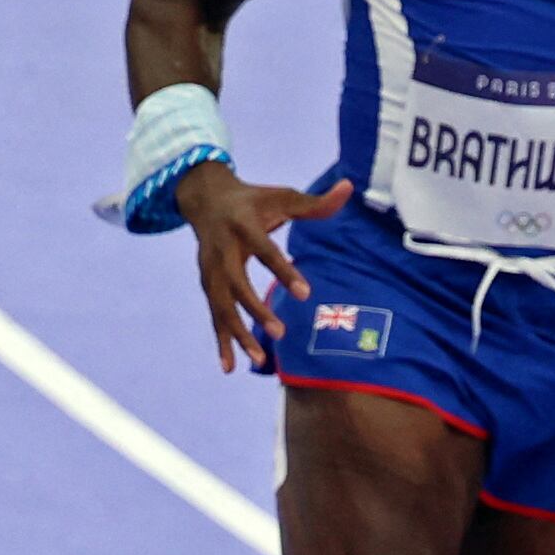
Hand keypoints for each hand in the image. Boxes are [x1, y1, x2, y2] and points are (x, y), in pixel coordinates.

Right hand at [181, 170, 350, 369]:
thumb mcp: (282, 195)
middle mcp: (221, 250)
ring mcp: (210, 270)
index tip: (305, 294)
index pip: (264, 250)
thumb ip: (315, 200)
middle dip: (255, 310)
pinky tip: (229, 367)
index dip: (283, 272)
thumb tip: (349, 187)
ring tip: (258, 358)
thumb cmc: (253, 200)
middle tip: (281, 332)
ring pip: (221, 307)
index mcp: (242, 225)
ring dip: (237, 334)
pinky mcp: (206, 285)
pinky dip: (221, 342)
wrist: (204, 199)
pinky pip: (214, 316)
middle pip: (236, 285)